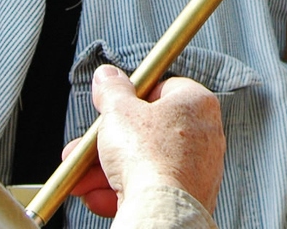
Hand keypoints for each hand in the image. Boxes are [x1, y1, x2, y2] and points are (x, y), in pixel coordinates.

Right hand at [66, 65, 224, 217]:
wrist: (160, 210)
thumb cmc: (148, 157)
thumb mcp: (118, 111)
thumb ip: (112, 90)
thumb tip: (107, 75)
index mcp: (196, 103)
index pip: (162, 88)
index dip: (131, 98)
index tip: (110, 108)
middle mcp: (205, 135)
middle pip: (147, 132)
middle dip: (109, 143)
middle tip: (86, 148)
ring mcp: (199, 169)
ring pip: (145, 163)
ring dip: (108, 170)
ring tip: (81, 178)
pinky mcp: (188, 197)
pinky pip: (151, 188)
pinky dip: (124, 191)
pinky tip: (99, 197)